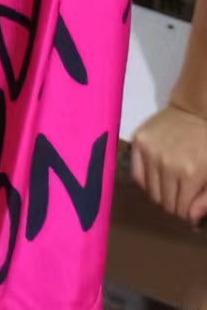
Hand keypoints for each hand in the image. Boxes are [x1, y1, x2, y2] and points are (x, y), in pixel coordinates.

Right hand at [131, 101, 206, 224]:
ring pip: (150, 192)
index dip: (186, 212)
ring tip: (168, 184)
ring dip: (160, 193)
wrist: (194, 112)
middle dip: (173, 204)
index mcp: (190, 174)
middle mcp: (167, 165)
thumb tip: (191, 218)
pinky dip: (145, 181)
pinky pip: (137, 175)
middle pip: (164, 202)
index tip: (189, 205)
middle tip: (179, 195)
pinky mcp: (138, 142)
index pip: (181, 209)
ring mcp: (150, 152)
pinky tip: (155, 176)